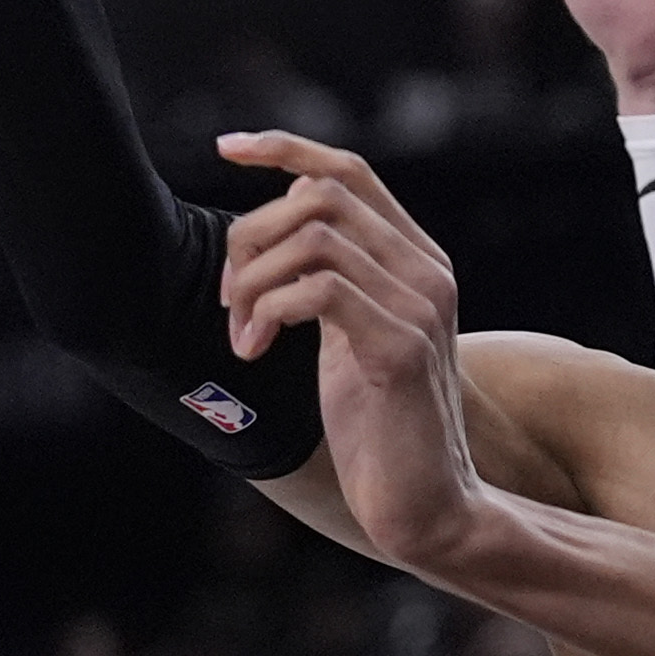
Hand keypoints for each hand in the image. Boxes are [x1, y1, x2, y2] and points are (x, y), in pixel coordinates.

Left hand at [214, 133, 487, 574]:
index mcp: (417, 259)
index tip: (226, 148)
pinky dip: (268, 312)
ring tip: (241, 333)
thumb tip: (266, 243)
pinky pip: (317, 291)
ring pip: (312, 239)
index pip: (348, 170)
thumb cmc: (380, 430)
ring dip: (253, 281)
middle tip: (229, 302)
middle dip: (251, 237)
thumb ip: (327, 287)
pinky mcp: (401, 348)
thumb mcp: (349, 341)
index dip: (284, 148)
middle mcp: (428, 271)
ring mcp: (421, 306)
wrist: (427, 507)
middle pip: (318, 197)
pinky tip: (253, 350)